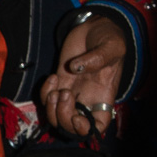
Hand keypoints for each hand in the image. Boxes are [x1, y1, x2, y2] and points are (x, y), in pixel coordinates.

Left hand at [40, 16, 126, 136]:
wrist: (94, 27)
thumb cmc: (108, 38)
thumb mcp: (111, 46)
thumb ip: (98, 58)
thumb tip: (76, 68)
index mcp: (103, 97)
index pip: (97, 126)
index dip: (86, 130)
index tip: (78, 118)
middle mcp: (86, 99)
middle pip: (71, 127)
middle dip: (63, 118)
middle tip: (64, 94)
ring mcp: (71, 91)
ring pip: (56, 117)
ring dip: (51, 108)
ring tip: (57, 87)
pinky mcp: (58, 82)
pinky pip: (46, 98)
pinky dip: (45, 92)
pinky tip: (53, 77)